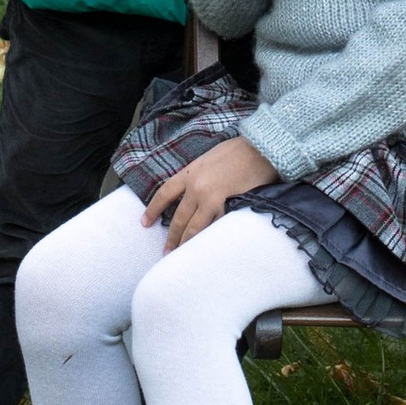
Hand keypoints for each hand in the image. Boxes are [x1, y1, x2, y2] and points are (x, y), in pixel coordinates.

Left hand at [143, 130, 274, 247]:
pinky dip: (209, 237)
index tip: (145, 223)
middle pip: (178, 217)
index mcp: (190, 172)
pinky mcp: (225, 204)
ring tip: (183, 255)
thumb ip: (199, 175)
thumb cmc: (239, 150)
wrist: (260, 148)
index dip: (153, 209)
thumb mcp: (210, 158)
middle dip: (171, 237)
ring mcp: (209, 196)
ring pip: (193, 227)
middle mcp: (195, 185)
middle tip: (167, 251)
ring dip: (186, 243)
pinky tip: (206, 246)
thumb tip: (194, 192)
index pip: (165, 193)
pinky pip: (213, 225)